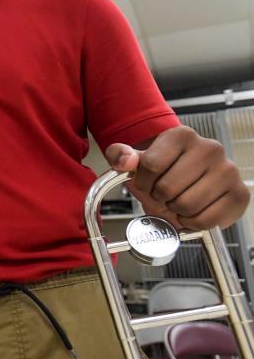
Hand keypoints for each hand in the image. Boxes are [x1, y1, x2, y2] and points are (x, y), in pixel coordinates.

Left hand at [104, 126, 249, 230]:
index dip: (142, 181)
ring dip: (175, 211)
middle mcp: (209, 148)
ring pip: (186, 206)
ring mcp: (227, 171)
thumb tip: (126, 161)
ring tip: (178, 201)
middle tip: (163, 195)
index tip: (146, 182)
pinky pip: (205, 220)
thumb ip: (120, 156)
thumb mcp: (136, 158)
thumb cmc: (165, 168)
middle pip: (167, 188)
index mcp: (182, 136)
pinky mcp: (239, 194)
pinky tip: (192, 211)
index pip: (150, 165)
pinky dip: (192, 223)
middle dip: (158, 198)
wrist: (192, 178)